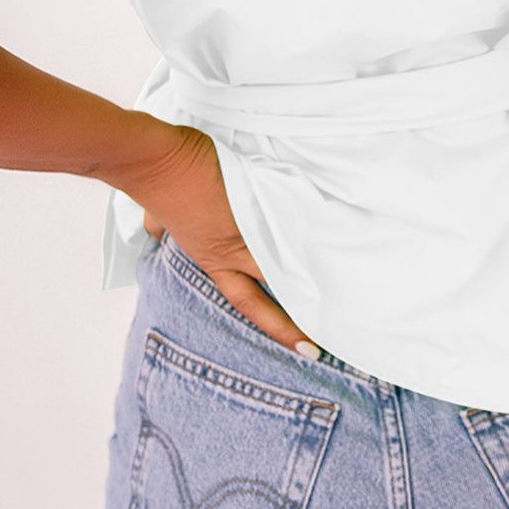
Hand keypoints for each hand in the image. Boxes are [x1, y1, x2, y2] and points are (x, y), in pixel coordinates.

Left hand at [137, 125, 321, 360]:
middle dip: (310, 302)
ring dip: (317, 258)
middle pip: (280, 281)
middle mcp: (235, 251)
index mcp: (215, 260)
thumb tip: (155, 231)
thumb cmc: (154, 191)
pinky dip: (312, 217)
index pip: (251, 303)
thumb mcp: (158, 224)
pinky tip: (340, 225)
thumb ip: (162, 232)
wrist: (155, 161)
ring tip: (355, 270)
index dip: (280, 327)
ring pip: (290, 250)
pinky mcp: (258, 196)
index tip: (307, 348)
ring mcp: (249, 225)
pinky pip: (291, 212)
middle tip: (343, 319)